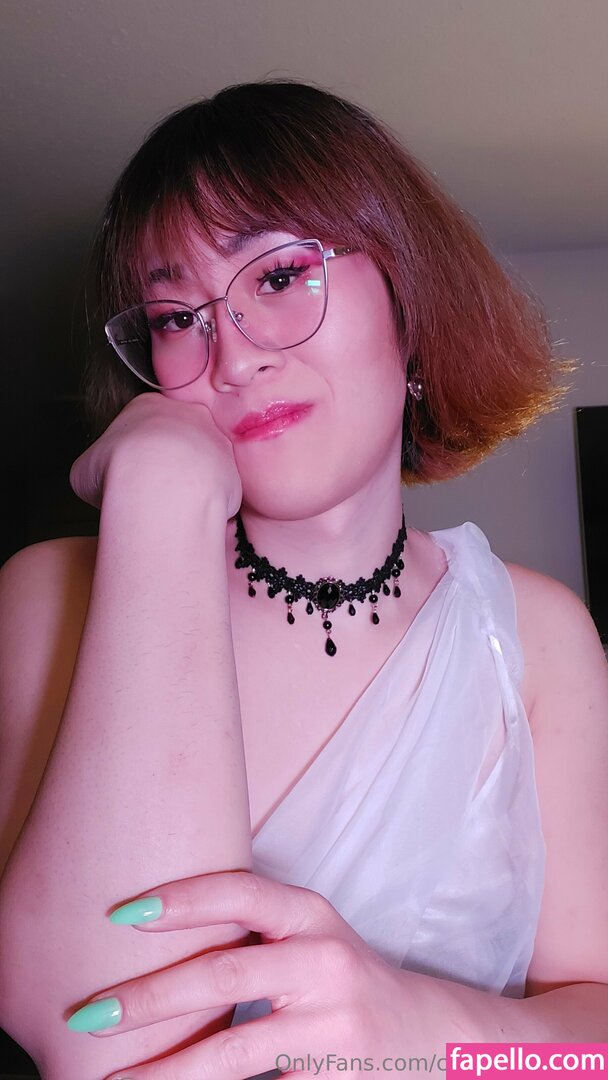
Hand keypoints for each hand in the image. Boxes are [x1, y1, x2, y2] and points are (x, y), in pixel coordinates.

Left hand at [68, 871, 424, 1078]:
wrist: (430, 1034)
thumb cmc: (343, 978)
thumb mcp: (307, 937)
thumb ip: (252, 929)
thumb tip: (148, 927)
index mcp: (311, 914)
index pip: (241, 893)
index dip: (182, 900)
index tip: (124, 913)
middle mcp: (325, 961)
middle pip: (225, 972)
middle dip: (149, 997)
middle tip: (90, 1014)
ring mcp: (333, 1024)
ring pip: (234, 1050)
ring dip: (165, 1068)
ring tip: (112, 1078)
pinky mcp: (336, 1076)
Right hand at [69, 392, 241, 516]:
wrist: (159, 486)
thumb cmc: (119, 472)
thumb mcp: (86, 468)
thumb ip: (96, 467)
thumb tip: (97, 480)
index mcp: (147, 406)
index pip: (145, 424)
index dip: (136, 452)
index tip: (132, 472)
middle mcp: (187, 415)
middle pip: (180, 438)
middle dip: (171, 463)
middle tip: (155, 489)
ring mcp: (215, 438)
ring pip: (204, 462)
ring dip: (192, 482)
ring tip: (174, 506)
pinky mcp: (234, 468)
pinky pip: (220, 487)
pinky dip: (208, 502)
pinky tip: (191, 514)